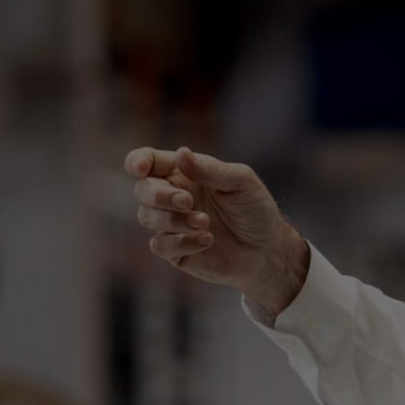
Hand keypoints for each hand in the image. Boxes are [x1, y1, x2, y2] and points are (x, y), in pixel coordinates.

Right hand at [125, 146, 308, 315]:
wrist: (268, 249)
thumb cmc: (255, 209)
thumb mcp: (241, 182)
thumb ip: (210, 169)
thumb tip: (181, 152)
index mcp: (184, 172)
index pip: (148, 160)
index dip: (137, 161)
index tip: (141, 168)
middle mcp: (172, 196)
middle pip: (142, 189)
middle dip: (159, 195)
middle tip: (188, 202)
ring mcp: (171, 224)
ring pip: (146, 217)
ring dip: (173, 220)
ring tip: (205, 222)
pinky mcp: (175, 251)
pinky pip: (160, 245)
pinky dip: (181, 242)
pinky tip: (207, 240)